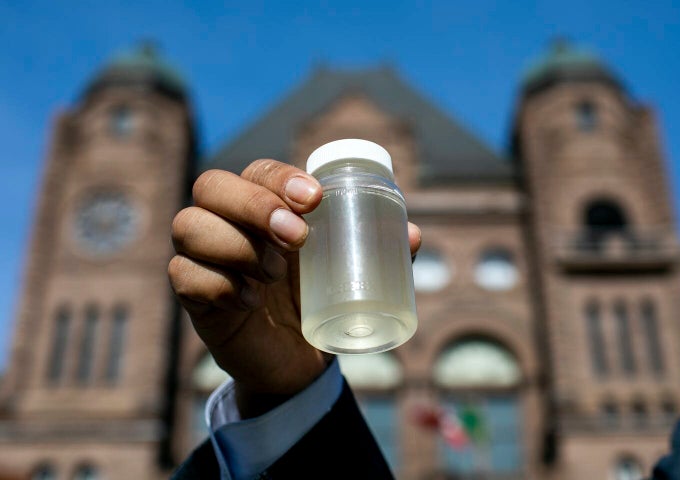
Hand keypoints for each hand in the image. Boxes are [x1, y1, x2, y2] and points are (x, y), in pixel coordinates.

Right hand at [168, 160, 421, 415]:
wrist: (296, 358)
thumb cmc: (319, 298)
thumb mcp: (348, 270)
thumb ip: (378, 250)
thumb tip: (412, 236)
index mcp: (263, 205)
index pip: (256, 170)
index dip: (278, 177)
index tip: (313, 198)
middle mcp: (225, 221)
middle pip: (211, 185)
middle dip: (254, 206)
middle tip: (297, 238)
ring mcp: (202, 256)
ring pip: (189, 225)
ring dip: (235, 246)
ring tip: (273, 275)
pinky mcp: (192, 293)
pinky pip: (183, 274)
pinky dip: (217, 283)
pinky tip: (250, 301)